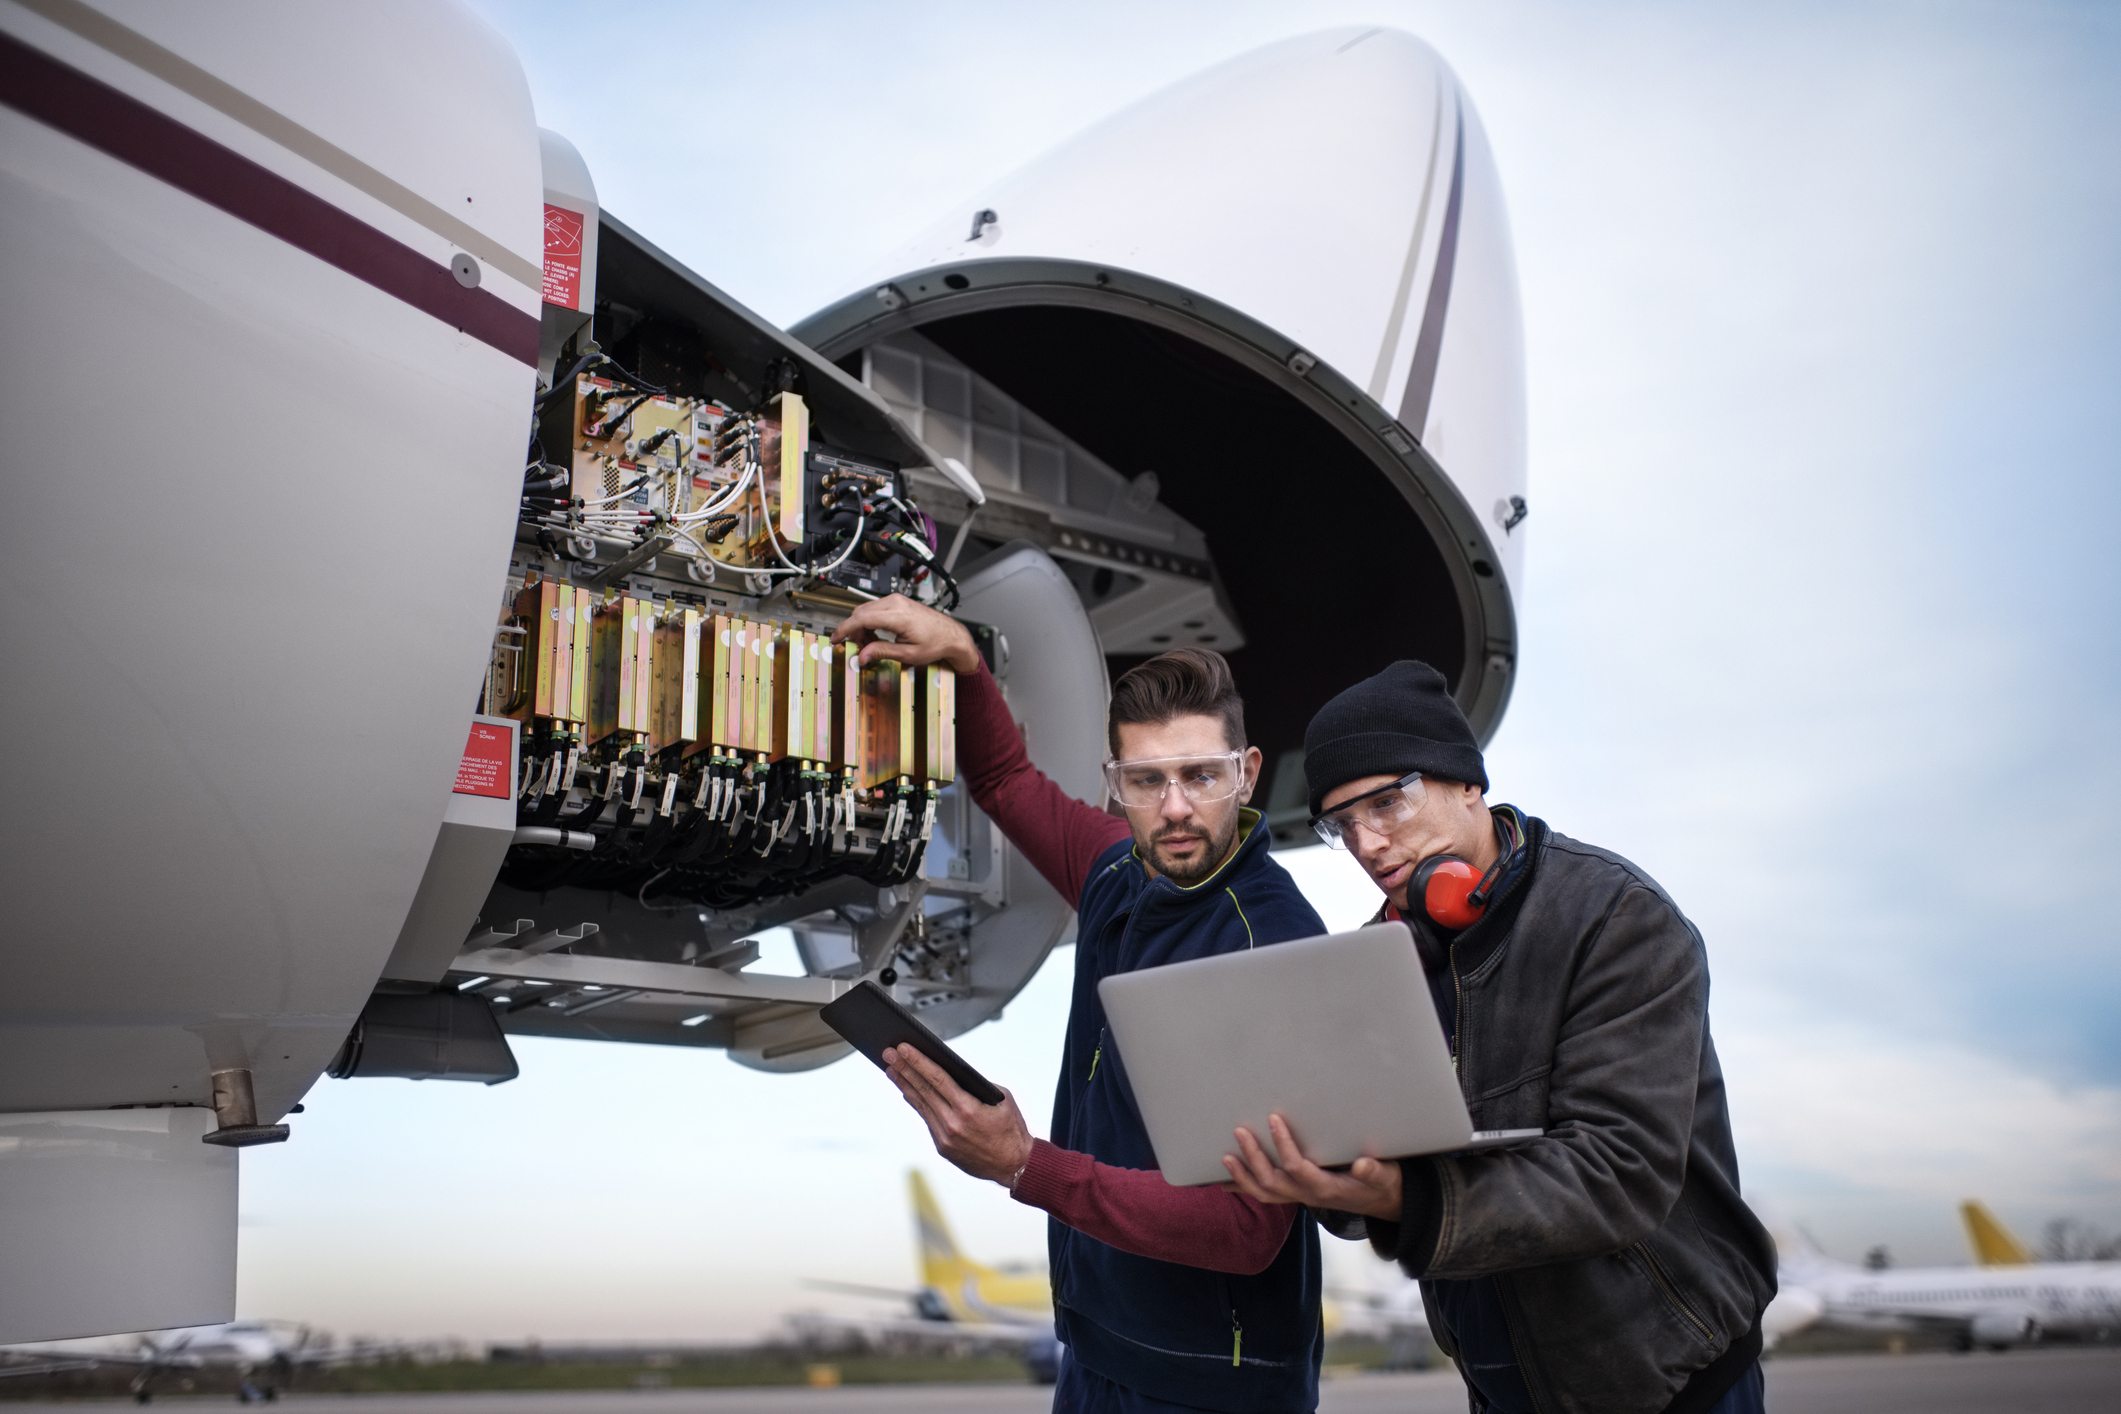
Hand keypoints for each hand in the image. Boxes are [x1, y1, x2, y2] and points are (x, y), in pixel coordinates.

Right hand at [830, 594, 979, 673]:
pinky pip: (875, 608)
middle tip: (856, 647)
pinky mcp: (898, 602)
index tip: (835, 639)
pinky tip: (876, 635)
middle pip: (861, 613)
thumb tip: (862, 656)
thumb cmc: (935, 644)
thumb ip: (882, 652)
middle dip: (853, 630)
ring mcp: (897, 600)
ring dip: (861, 626)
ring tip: (869, 644)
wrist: (951, 635)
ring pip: (866, 610)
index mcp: (898, 616)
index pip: (861, 618)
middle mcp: (895, 603)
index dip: (845, 629)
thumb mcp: (907, 654)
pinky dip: (869, 621)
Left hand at [883, 1044, 1033, 1184]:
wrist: (1014, 1166)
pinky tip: (908, 1090)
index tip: (904, 1047)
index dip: (918, 1061)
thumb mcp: (1002, 1099)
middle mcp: (952, 1124)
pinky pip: (927, 1119)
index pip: (937, 1078)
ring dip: (904, 1084)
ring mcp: (944, 1137)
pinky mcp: (942, 1147)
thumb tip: (954, 1073)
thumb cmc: (1012, 1129)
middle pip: (922, 1090)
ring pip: (920, 1105)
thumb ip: (977, 1085)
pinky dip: (917, 1103)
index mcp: (968, 1109)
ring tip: (891, 1069)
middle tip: (888, 1053)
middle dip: (903, 1068)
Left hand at [1222, 1114, 1402, 1220]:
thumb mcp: (1385, 1176)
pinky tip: (1225, 1181)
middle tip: (1240, 1131)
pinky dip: (1244, 1187)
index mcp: (1328, 1188)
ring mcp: (1300, 1197)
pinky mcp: (1296, 1194)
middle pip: (1273, 1182)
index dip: (1284, 1145)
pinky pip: (1265, 1195)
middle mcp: (1309, 1196)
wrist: (1381, 1201)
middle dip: (1255, 1157)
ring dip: (1243, 1176)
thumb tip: (1362, 1165)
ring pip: (1265, 1193)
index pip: (1298, 1168)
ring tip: (1225, 1157)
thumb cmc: (1382, 1183)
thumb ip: (1375, 1172)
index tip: (1274, 1119)